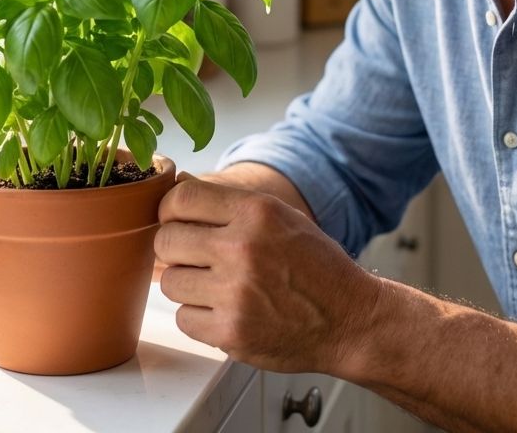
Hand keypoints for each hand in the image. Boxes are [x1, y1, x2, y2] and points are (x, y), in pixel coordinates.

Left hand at [155, 174, 380, 373]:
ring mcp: (235, 293)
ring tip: (215, 286)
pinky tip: (224, 311)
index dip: (170, 210)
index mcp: (256, 212)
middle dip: (176, 249)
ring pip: (170, 282)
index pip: (181, 199)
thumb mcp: (280, 216)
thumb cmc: (315, 265)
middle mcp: (243, 248)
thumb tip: (177, 183)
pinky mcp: (231, 333)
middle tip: (195, 257)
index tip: (175, 220)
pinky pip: (183, 319)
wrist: (350, 319)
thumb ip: (228, 202)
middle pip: (166, 241)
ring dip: (187, 285)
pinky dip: (198, 317)